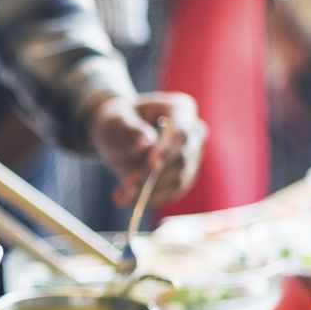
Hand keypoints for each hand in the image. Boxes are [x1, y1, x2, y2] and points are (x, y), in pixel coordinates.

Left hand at [88, 92, 207, 207]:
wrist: (119, 137)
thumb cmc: (119, 123)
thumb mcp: (117, 123)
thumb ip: (130, 131)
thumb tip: (145, 144)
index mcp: (181, 109)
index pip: (181, 132)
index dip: (167, 150)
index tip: (150, 166)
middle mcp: (193, 133)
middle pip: (182, 158)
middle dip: (153, 176)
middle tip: (125, 187)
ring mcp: (192, 157)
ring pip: (178, 180)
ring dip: (149, 192)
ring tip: (120, 195)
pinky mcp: (184, 178)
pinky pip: (173, 193)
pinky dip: (150, 200)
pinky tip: (127, 199)